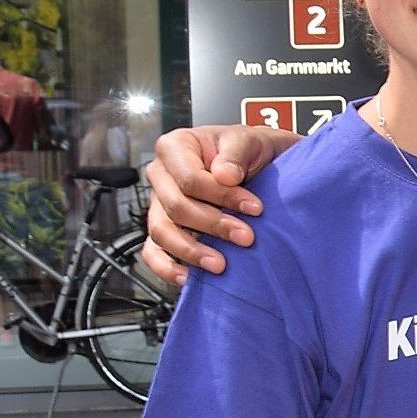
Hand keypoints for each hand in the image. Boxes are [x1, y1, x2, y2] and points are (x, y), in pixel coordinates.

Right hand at [141, 125, 293, 283]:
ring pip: (162, 231)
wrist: (264, 163)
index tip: (255, 208)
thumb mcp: (250, 140)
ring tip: (221, 264)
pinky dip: (166, 267)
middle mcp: (162, 175)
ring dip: (192, 251)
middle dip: (213, 225)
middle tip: (246, 237)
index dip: (221, 196)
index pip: (189, 178)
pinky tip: (187, 277)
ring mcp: (159, 203)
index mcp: (175, 147)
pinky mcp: (165, 228)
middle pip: (176, 207)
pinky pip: (153, 251)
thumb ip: (236, 153)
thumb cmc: (251, 149)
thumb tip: (225, 175)